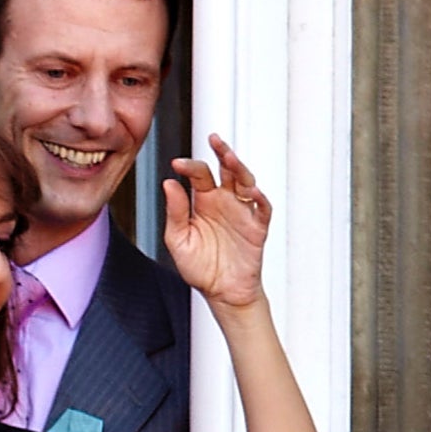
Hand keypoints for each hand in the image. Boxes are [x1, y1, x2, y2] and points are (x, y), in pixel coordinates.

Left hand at [162, 135, 273, 308]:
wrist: (221, 292)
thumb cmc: (200, 266)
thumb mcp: (178, 240)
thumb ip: (175, 212)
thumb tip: (169, 184)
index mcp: (203, 202)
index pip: (199, 175)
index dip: (189, 167)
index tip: (177, 163)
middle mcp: (224, 202)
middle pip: (226, 170)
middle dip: (222, 153)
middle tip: (214, 139)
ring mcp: (242, 212)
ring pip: (245, 182)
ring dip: (239, 168)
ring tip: (230, 158)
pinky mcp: (257, 227)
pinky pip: (261, 208)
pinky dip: (258, 198)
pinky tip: (250, 190)